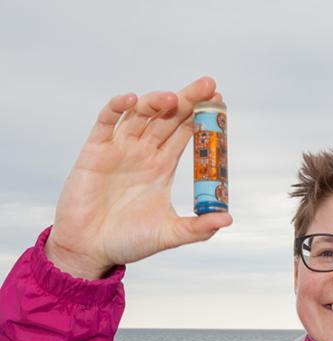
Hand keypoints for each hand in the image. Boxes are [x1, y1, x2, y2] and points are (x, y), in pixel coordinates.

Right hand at [45, 76, 231, 278]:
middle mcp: (143, 153)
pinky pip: (106, 122)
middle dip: (188, 100)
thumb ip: (198, 228)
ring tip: (174, 98)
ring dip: (156, 102)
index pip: (185, 134)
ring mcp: (120, 149)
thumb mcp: (169, 234)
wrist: (91, 249)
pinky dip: (116, 108)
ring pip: (140, 115)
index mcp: (162, 167)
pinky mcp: (95, 151)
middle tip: (209, 85)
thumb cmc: (129, 242)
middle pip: (168, 117)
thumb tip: (228, 219)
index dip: (202, 118)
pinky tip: (131, 100)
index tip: (220, 101)